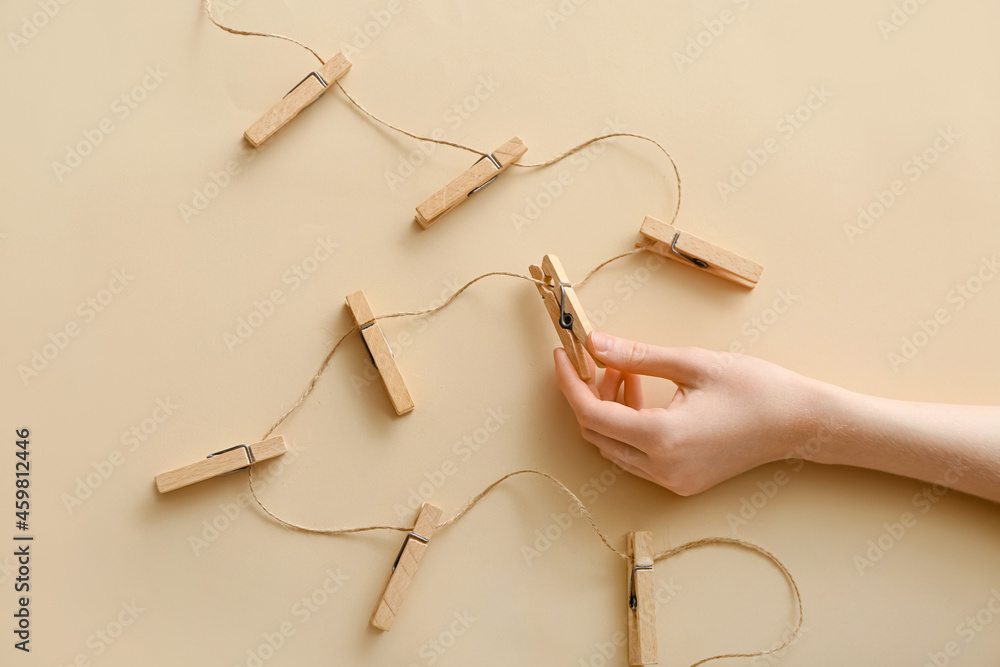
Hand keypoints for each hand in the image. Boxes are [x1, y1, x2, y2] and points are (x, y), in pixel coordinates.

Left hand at [553, 331, 823, 495]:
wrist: (801, 422)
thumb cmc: (755, 388)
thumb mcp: (691, 363)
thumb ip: (636, 357)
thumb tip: (594, 344)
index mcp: (661, 438)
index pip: (592, 414)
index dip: (571, 383)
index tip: (563, 355)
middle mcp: (662, 468)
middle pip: (597, 434)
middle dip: (587, 395)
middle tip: (596, 360)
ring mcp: (672, 480)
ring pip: (614, 447)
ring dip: (608, 410)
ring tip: (625, 372)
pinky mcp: (683, 481)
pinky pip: (637, 456)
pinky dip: (629, 426)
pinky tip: (642, 394)